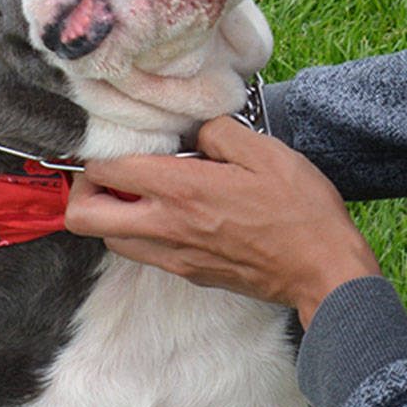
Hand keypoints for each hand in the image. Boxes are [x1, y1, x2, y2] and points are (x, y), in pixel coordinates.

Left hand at [63, 116, 380, 327]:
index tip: (108, 143)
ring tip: (140, 192)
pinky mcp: (189, 274)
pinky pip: (144, 254)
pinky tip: (171, 214)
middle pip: (85, 218)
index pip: (106, 172)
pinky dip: (141, 233)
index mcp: (181, 191)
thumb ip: (218, 132)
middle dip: (83, 191)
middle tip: (107, 174)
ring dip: (112, 215)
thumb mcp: (264, 151)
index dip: (95, 154)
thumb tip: (195, 134)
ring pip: (111, 240)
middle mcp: (167, 227)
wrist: (322, 270)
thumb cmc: (300, 210)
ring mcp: (175, 257)